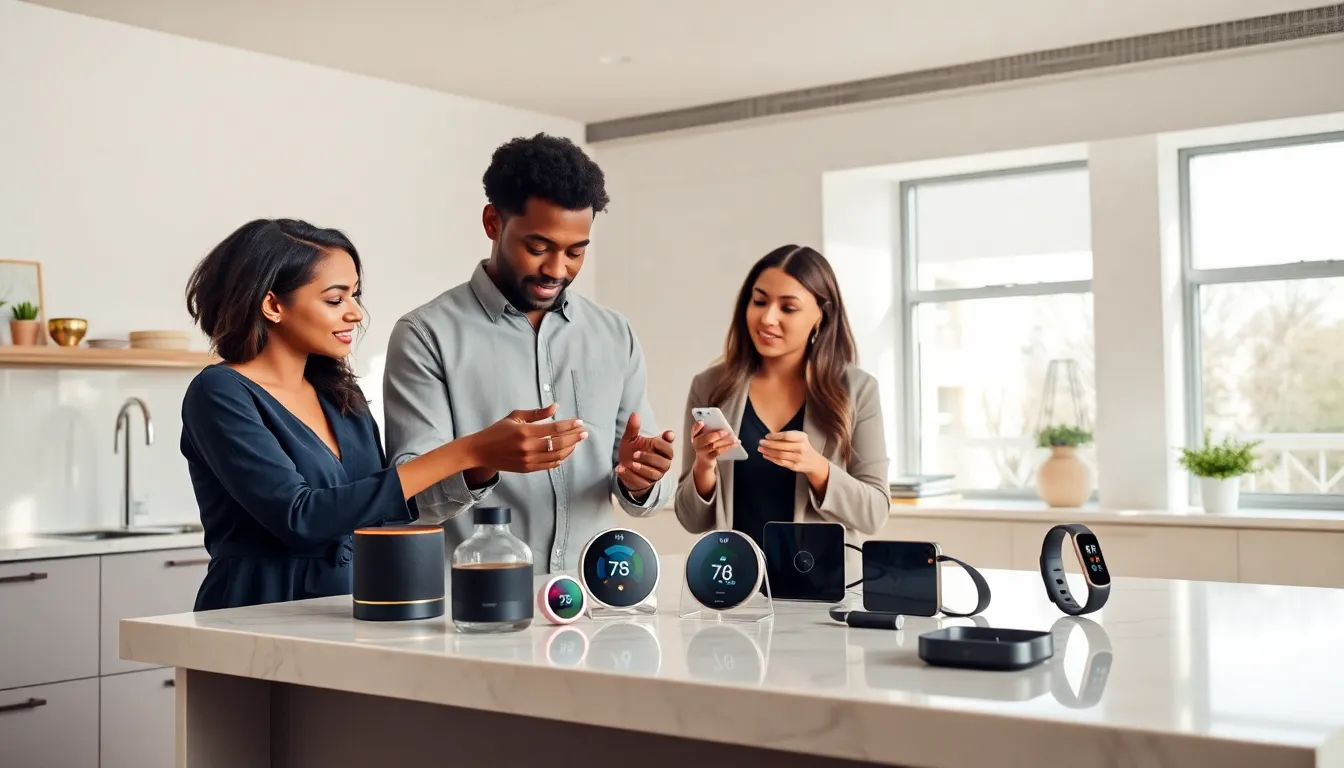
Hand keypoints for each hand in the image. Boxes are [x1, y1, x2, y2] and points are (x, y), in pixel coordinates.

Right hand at [466, 404, 587, 474]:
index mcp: (525, 432)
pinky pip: (549, 465)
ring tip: (576, 442)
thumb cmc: (497, 431)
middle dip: (574, 437)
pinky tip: (565, 452)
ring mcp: (528, 460)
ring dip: (570, 448)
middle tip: (584, 432)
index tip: (579, 422)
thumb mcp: (515, 417)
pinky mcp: (527, 469)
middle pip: (558, 442)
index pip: (554, 428)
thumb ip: (537, 413)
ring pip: (556, 455)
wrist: (481, 452)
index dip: (569, 425)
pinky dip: (560, 459)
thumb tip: (556, 407)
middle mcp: (528, 447)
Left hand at [615, 412, 674, 497]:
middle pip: (663, 463)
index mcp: (663, 451)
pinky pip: (641, 482)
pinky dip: (630, 476)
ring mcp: (655, 475)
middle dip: (649, 458)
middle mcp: (662, 464)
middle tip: (635, 454)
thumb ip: (634, 428)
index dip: (663, 445)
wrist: (625, 468)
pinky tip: (620, 469)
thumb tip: (635, 414)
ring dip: (641, 469)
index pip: (668, 448)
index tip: (655, 440)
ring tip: (630, 463)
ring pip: (653, 474)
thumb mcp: (631, 438)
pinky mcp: (646, 484)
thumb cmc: (632, 450)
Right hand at [690, 420, 739, 471]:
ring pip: (716, 445)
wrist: (703, 462)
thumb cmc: (704, 446)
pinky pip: (720, 451)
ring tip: (734, 438)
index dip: (697, 426)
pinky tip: (734, 444)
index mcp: (695, 437)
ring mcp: (703, 452)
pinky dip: (728, 447)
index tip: (702, 422)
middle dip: (718, 434)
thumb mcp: (701, 438)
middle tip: (727, 431)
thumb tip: (709, 423)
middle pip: (708, 439)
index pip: (694, 430)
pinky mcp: (710, 458)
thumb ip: (703, 429)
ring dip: (726, 441)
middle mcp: (697, 444)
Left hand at [758, 431, 828, 480]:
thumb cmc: (803, 446)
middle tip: (761, 442)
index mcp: (802, 438)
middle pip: (782, 446)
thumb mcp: (800, 438)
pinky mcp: (794, 466)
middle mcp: (801, 448)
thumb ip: (788, 436)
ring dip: (768, 452)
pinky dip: (771, 458)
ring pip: (780, 455)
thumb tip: (770, 437)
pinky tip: (766, 455)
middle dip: (769, 444)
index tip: (767, 436)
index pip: (787, 436)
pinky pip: (780, 462)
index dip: (775, 436)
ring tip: (760, 449)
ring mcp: (798, 458)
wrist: (813, 462)